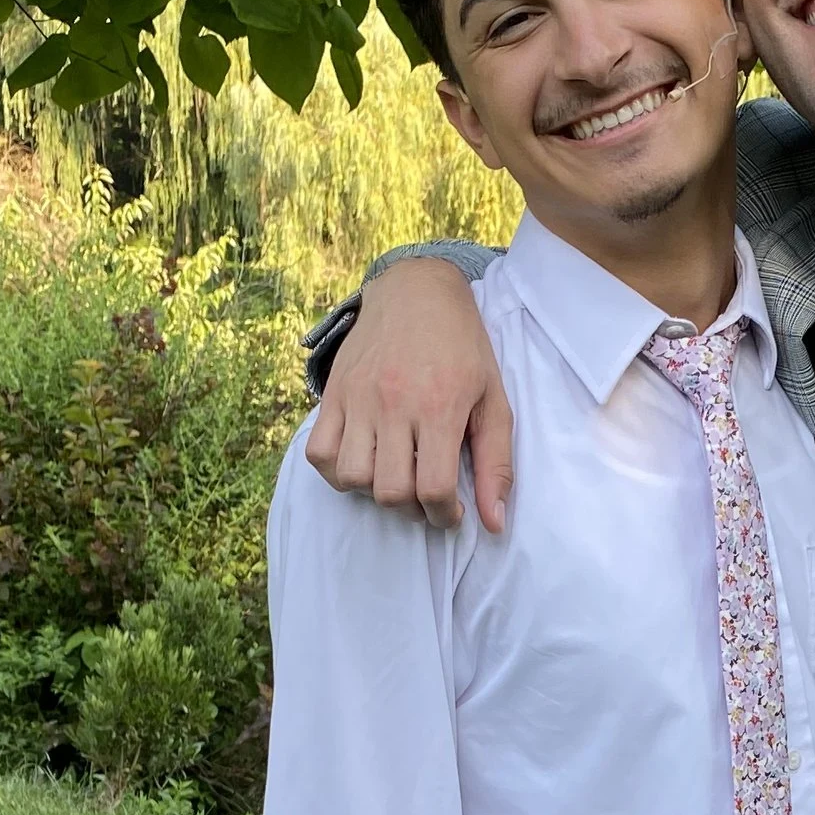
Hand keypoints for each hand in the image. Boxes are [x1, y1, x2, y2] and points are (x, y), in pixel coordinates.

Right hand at [308, 260, 515, 532]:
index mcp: (439, 407)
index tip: (452, 513)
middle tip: (426, 495)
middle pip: (391, 491)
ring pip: (352, 478)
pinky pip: (319, 453)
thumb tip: (494, 523)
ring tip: (395, 476)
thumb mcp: (494, 400)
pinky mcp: (334, 393)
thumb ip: (495, 463)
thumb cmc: (462, 348)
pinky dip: (336, 472)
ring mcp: (358, 399)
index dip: (444, 516)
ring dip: (374, 491)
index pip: (434, 489)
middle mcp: (394, 404)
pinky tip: (363, 464)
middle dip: (413, 509)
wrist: (417, 291)